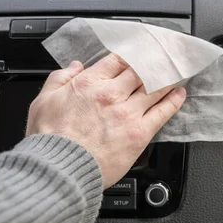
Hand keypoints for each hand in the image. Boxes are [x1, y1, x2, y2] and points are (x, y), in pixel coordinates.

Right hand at [26, 54, 185, 187]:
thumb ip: (60, 78)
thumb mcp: (43, 100)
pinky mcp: (139, 134)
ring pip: (155, 88)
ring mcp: (127, 113)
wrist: (60, 169)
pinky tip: (179, 94)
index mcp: (89, 83)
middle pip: (140, 71)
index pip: (117, 60)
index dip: (130, 55)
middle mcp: (111, 94)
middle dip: (153, 62)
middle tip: (163, 58)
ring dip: (167, 78)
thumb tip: (75, 66)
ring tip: (176, 73)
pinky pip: (162, 112)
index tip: (138, 53)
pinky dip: (173, 101)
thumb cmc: (49, 139)